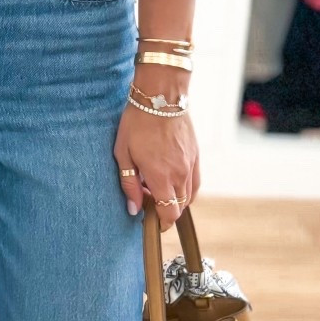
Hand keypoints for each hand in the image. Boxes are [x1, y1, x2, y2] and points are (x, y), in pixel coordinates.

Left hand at [114, 108, 199, 225]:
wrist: (161, 96)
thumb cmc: (137, 123)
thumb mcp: (123, 154)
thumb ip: (129, 184)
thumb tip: (133, 209)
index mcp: (161, 177)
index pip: (169, 214)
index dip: (161, 223)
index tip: (150, 223)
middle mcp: (180, 174)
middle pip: (180, 208)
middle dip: (165, 211)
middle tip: (147, 200)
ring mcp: (191, 165)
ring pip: (189, 196)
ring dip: (175, 200)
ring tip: (157, 187)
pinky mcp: (196, 155)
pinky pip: (195, 182)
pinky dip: (186, 188)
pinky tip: (171, 179)